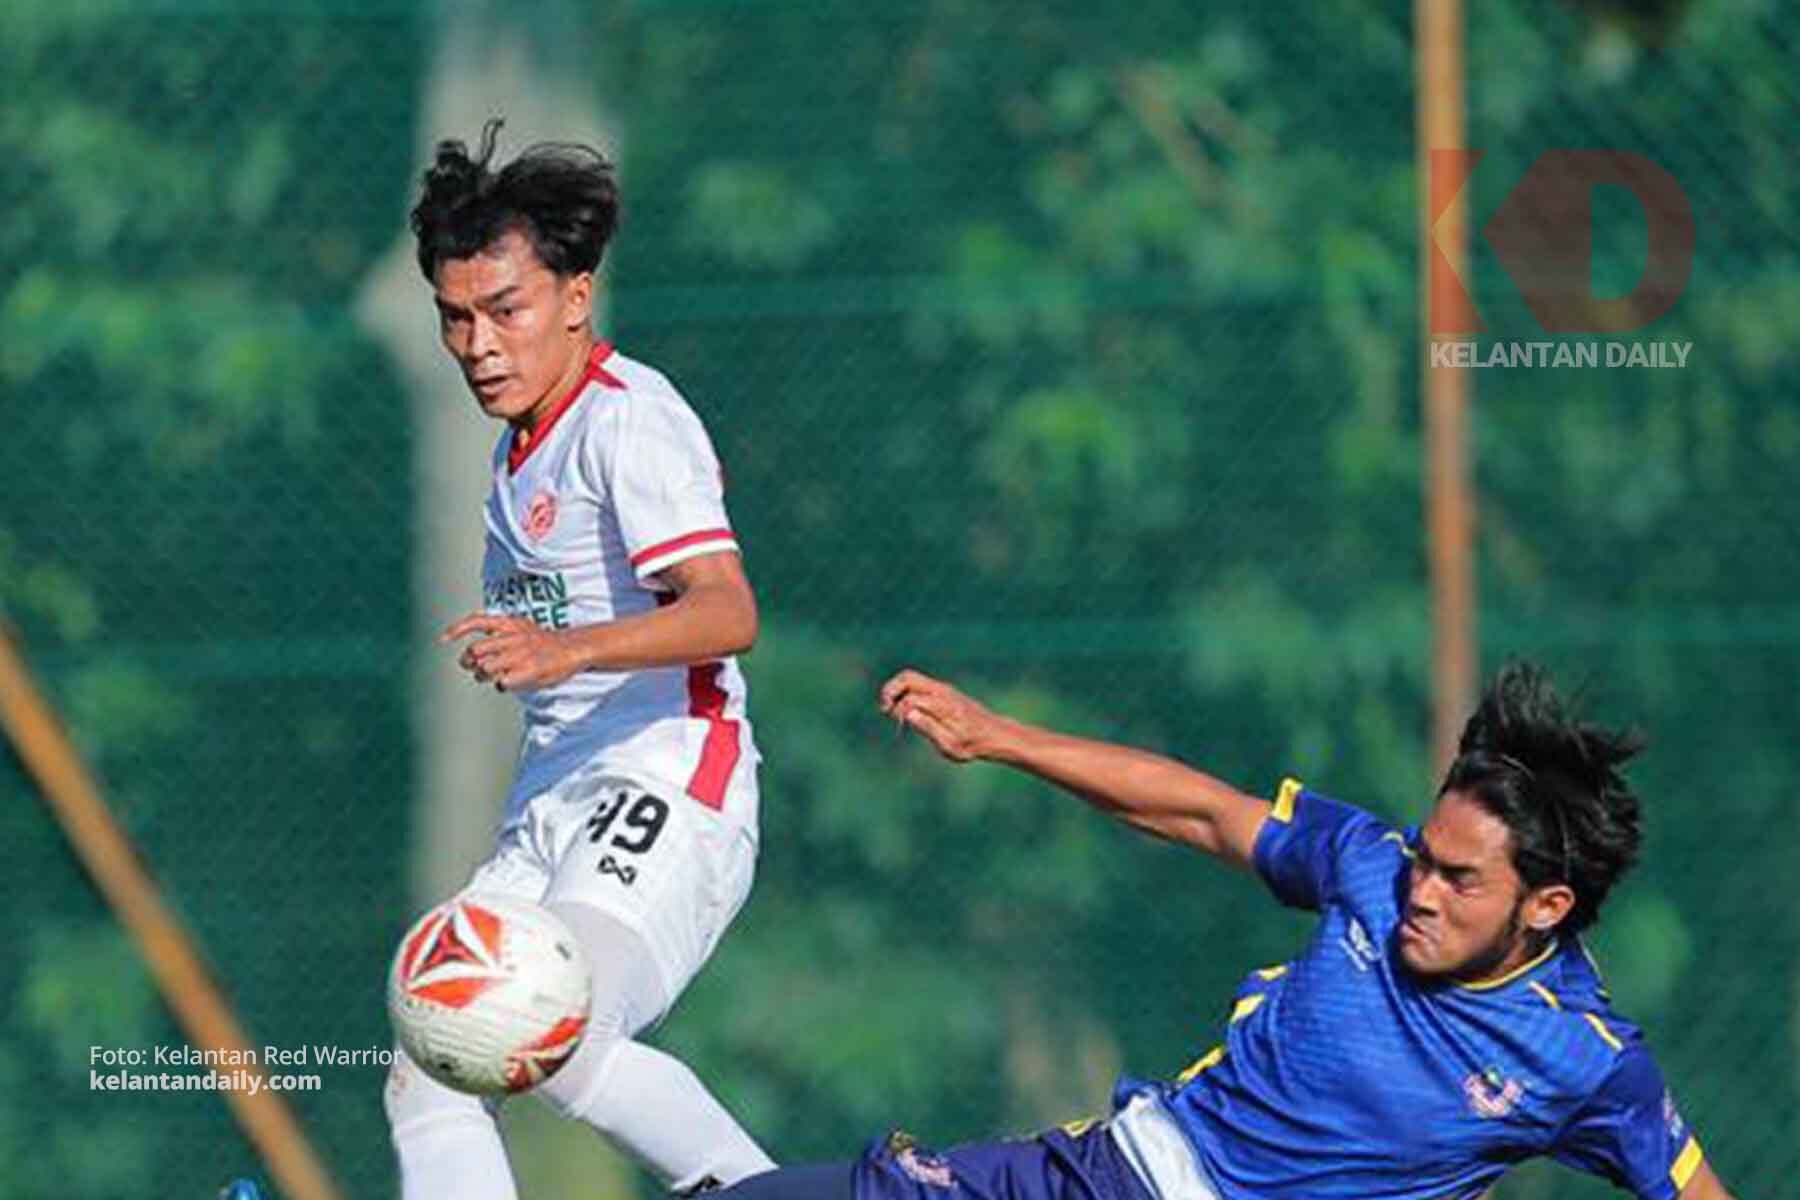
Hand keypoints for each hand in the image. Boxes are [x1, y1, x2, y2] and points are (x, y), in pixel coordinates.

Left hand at [442, 613, 580, 691]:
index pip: (477, 622)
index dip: (457, 629)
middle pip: (475, 651)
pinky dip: (501, 685)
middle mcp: (513, 638)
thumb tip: (476, 647)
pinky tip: (508, 683)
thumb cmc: (544, 642)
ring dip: (483, 676)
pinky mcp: (528, 671)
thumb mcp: (521, 626)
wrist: (573, 648)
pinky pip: (502, 683)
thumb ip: (499, 631)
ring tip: (492, 677)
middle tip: (472, 667)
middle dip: (468, 662)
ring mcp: (520, 655)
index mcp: (510, 624)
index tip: (443, 639)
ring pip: (485, 669)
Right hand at [878, 669, 1002, 762]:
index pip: (910, 698)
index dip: (898, 711)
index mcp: (942, 704)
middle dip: (890, 690)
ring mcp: (942, 689)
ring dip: (897, 691)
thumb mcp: (949, 744)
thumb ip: (928, 727)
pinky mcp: (943, 692)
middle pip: (906, 677)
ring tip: (892, 710)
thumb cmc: (971, 744)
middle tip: (885, 709)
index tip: (899, 725)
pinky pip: (918, 684)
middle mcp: (941, 691)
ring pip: (911, 678)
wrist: (993, 734)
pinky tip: (906, 711)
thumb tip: (908, 714)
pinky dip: (906, 693)